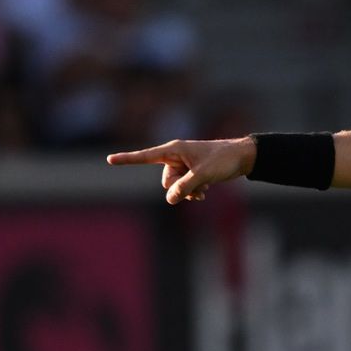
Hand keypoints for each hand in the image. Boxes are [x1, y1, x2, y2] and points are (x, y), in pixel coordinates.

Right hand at [106, 137, 255, 203]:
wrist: (242, 158)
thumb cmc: (223, 160)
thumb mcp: (203, 175)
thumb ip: (185, 187)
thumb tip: (169, 199)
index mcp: (174, 150)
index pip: (146, 156)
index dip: (127, 159)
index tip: (109, 159)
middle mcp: (175, 157)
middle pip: (165, 181)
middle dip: (179, 188)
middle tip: (198, 184)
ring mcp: (183, 165)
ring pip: (175, 187)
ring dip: (188, 192)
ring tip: (204, 189)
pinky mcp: (191, 173)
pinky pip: (183, 188)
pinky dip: (192, 192)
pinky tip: (205, 192)